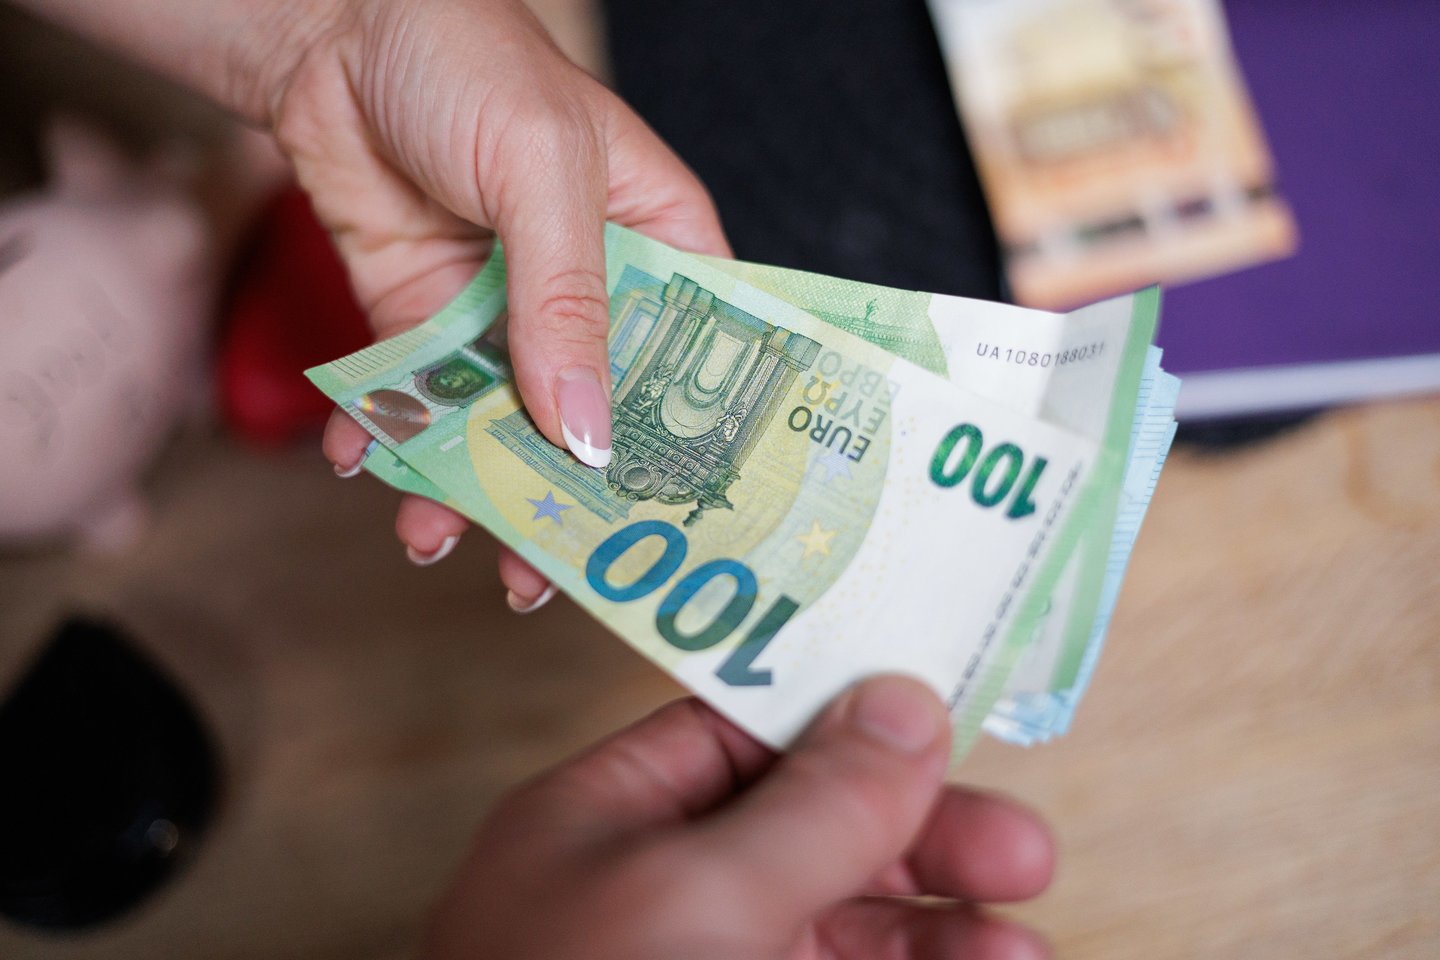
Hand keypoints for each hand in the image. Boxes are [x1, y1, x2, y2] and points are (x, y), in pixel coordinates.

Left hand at [26, 0, 722, 603]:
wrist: (332, 30)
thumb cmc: (466, 59)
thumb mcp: (541, 170)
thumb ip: (566, 301)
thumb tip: (587, 431)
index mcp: (654, 239)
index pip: (700, 355)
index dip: (695, 442)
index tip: (679, 525)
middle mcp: (585, 286)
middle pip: (596, 411)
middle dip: (567, 494)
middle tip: (542, 572)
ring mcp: (502, 308)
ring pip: (502, 420)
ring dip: (469, 485)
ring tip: (437, 537)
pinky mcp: (425, 315)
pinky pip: (418, 395)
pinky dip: (389, 434)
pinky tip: (365, 460)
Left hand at [424, 676, 1053, 959]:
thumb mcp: (706, 897)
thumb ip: (814, 802)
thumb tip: (900, 701)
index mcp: (603, 825)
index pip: (738, 735)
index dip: (847, 722)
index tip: (949, 726)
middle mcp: (652, 896)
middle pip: (811, 834)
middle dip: (923, 844)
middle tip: (1025, 858)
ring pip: (841, 930)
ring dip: (939, 934)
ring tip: (1025, 954)